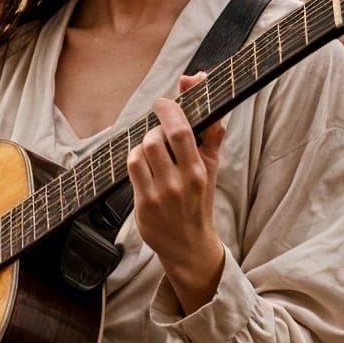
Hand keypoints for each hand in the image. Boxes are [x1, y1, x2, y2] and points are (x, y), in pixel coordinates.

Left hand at [127, 72, 226, 312]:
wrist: (189, 245)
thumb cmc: (199, 201)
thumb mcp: (210, 169)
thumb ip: (211, 133)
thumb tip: (211, 97)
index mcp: (199, 171)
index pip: (182, 131)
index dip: (171, 109)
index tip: (165, 101)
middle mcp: (180, 182)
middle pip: (159, 137)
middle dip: (156, 123)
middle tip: (160, 121)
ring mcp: (160, 193)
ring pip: (142, 150)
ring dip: (145, 142)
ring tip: (155, 148)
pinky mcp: (143, 204)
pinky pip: (132, 167)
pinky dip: (136, 158)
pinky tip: (144, 164)